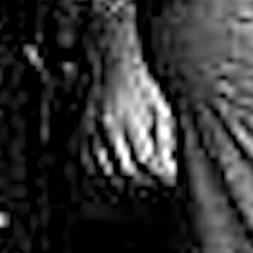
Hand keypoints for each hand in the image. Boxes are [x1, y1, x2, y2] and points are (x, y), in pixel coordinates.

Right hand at [81, 0, 180, 190]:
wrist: (113, 64)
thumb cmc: (143, 86)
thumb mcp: (160, 107)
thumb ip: (164, 137)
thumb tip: (168, 166)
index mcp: (132, 119)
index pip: (146, 159)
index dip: (158, 175)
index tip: (169, 181)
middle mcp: (110, 126)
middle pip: (125, 169)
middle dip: (143, 184)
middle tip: (155, 189)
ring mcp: (93, 130)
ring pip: (104, 169)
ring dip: (123, 184)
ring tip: (138, 188)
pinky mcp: (83, 131)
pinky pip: (87, 162)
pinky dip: (100, 175)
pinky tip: (114, 179)